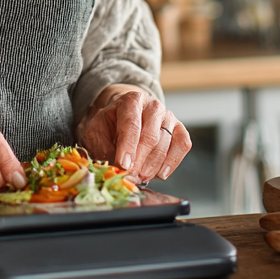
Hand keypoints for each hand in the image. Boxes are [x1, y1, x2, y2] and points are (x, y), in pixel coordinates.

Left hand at [77, 86, 191, 181]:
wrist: (125, 116)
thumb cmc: (111, 126)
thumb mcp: (97, 133)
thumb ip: (103, 148)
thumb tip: (115, 168)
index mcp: (130, 101)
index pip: (131, 124)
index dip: (127, 147)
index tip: (123, 165)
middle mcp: (153, 106)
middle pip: (150, 136)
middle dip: (140, 160)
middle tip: (131, 176)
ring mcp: (168, 116)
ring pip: (165, 143)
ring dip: (153, 165)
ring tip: (141, 177)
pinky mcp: (179, 129)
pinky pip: (182, 145)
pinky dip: (173, 162)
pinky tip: (160, 173)